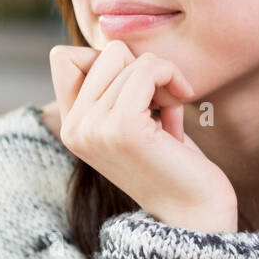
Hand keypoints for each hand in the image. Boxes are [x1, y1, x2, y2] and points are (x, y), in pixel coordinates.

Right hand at [49, 40, 237, 232]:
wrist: (194, 213)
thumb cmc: (173, 163)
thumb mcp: (133, 119)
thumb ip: (114, 88)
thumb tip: (112, 44)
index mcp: (70, 127)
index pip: (63, 57)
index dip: (108, 62)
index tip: (136, 92)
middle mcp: (74, 128)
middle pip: (103, 51)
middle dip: (141, 68)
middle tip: (160, 105)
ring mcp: (94, 128)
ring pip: (128, 57)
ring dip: (162, 79)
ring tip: (170, 117)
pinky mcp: (122, 127)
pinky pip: (147, 68)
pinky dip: (171, 76)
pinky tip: (182, 103)